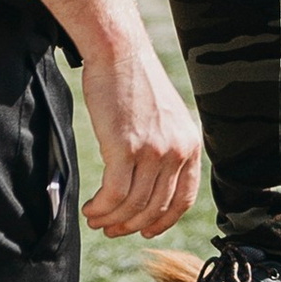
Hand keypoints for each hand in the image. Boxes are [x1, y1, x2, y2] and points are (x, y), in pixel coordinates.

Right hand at [78, 29, 201, 237]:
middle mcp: (176, 151)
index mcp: (190, 145)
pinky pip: (114, 193)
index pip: (183, 199)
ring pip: (133, 204)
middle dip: (131, 225)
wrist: (119, 52)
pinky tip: (90, 208)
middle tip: (112, 229)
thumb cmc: (134, 81)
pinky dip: (101, 208)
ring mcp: (153, 151)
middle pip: (155, 207)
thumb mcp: (165, 117)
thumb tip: (150, 181)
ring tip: (96, 219)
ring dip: (112, 218)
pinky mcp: (125, 147)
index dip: (162, 221)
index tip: (145, 229)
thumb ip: (165, 148)